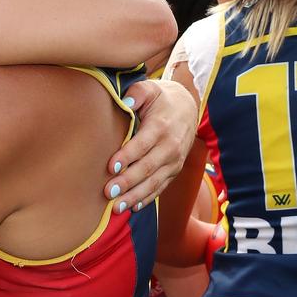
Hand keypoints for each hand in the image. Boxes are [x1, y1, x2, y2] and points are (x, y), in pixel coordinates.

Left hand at [105, 79, 198, 212]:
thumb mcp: (150, 89)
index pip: (142, 144)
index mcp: (161, 127)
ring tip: (117, 207)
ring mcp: (174, 162)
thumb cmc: (161, 99)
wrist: (188, 108)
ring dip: (135, 196)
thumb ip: (137, 93)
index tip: (110, 167)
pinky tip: (133, 207)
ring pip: (154, 182)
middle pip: (147, 168)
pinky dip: (147, 198)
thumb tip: (125, 103)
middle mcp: (170, 147)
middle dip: (127, 182)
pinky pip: (161, 187)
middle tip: (108, 192)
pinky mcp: (174, 171)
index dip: (127, 157)